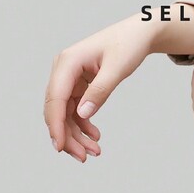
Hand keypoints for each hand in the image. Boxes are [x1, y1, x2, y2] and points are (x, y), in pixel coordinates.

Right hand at [44, 16, 153, 161]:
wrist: (138, 34)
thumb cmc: (127, 45)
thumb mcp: (116, 69)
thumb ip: (99, 92)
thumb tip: (81, 115)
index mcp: (67, 62)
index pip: (55, 99)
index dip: (55, 125)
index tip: (60, 148)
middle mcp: (63, 70)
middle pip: (57, 110)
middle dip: (68, 136)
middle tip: (84, 158)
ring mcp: (70, 78)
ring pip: (65, 114)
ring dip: (76, 135)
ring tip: (95, 152)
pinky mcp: (78, 85)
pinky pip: (75, 111)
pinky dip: (83, 126)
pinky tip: (95, 136)